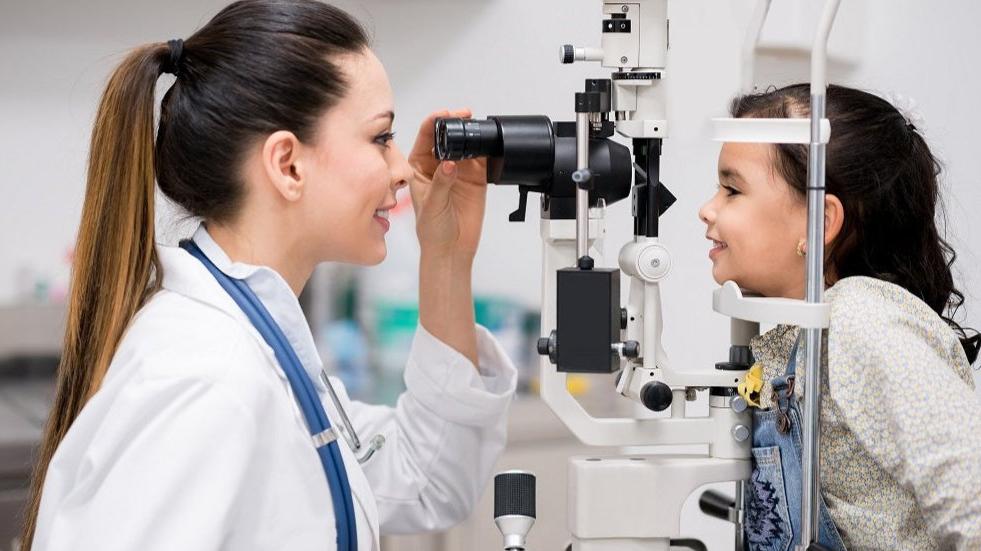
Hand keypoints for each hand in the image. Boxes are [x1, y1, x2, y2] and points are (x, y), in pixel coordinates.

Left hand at [407, 108, 487, 258]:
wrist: (451, 249)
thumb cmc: (431, 230)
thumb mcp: (432, 204)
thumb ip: (441, 182)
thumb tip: (449, 164)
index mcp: (419, 167)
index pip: (425, 138)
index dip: (433, 122)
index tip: (443, 115)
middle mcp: (437, 165)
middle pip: (446, 136)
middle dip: (454, 123)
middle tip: (463, 115)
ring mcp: (457, 171)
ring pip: (464, 144)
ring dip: (470, 134)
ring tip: (476, 129)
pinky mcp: (475, 179)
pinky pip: (481, 158)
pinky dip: (485, 150)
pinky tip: (486, 146)